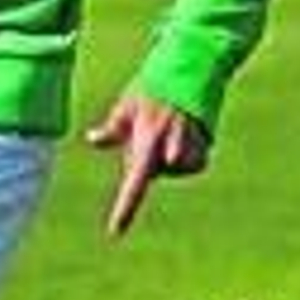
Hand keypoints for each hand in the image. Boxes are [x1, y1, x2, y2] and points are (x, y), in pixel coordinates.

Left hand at [85, 93, 208, 237]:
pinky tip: (185, 134)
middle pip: (153, 175)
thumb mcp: (127, 105)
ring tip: (169, 126)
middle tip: (146, 130)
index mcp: (147, 140)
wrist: (194, 66)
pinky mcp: (207, 146)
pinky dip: (187, 155)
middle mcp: (170, 147)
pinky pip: (193, 164)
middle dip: (146, 161)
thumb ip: (113, 128)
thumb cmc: (154, 85)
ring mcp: (190, 148)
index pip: (134, 182)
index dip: (125, 208)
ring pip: (175, 171)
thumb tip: (93, 139)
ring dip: (168, 158)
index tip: (115, 232)